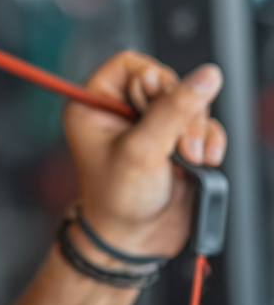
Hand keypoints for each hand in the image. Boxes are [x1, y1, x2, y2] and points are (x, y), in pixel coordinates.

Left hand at [64, 51, 226, 261]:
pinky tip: (203, 161)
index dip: (153, 78)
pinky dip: (209, 140)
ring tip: (190, 156)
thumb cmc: (117, 199)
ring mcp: (150, 126)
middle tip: (179, 142)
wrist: (133, 242)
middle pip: (166, 81)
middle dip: (181, 110)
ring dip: (197, 128)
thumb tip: (204, 77)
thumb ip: (173, 111)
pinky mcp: (174, 142)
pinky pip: (203, 125)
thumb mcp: (142, 151)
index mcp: (96, 102)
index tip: (159, 105)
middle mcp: (122, 110)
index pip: (130, 63)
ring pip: (189, 102)